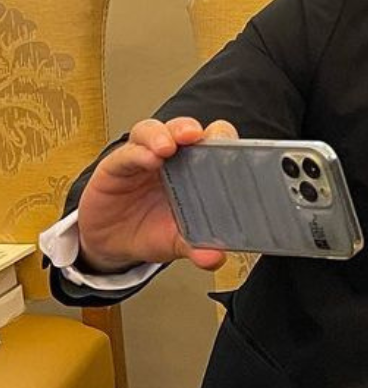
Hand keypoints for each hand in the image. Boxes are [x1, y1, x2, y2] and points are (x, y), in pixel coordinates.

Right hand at [77, 117, 236, 272]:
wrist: (113, 243)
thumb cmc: (153, 231)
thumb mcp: (178, 241)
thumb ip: (198, 247)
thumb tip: (215, 258)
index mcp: (197, 171)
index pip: (216, 144)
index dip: (225, 141)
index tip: (234, 150)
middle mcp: (173, 158)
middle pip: (187, 130)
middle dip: (196, 130)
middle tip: (198, 137)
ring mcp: (145, 157)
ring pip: (156, 130)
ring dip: (166, 134)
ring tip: (168, 147)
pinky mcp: (117, 164)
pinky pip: (127, 152)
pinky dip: (138, 153)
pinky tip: (147, 160)